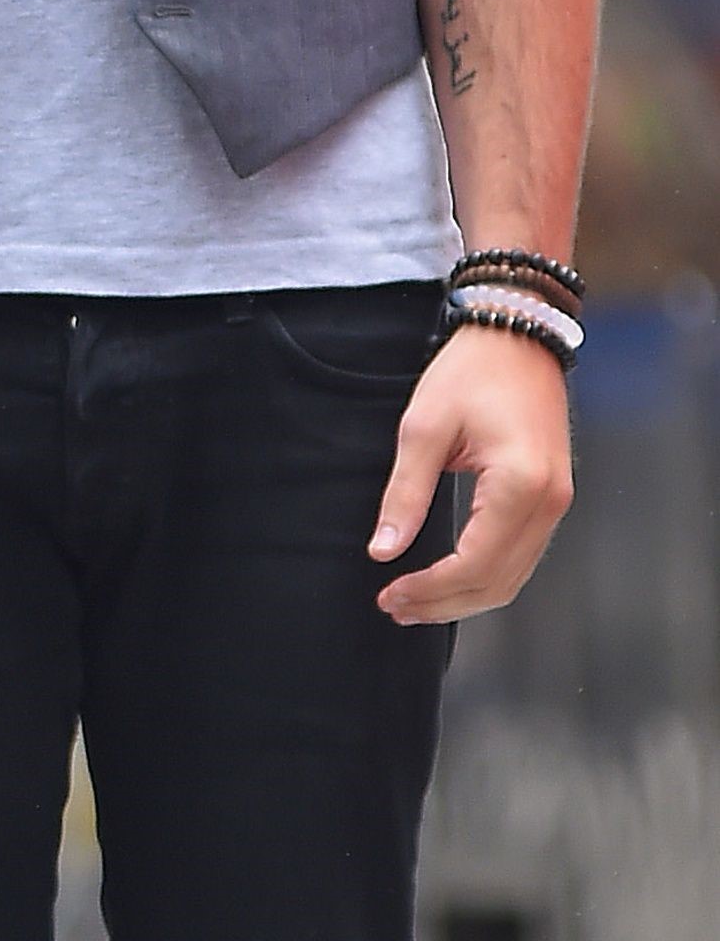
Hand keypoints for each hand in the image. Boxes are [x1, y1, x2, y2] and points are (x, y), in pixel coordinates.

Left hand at [370, 322, 572, 622]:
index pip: (474, 566)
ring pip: (513, 576)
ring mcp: (557, 502)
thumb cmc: (470, 371)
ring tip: (412, 601)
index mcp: (520, 484)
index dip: (429, 590)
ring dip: (464, 597)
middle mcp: (549, 502)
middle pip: (498, 582)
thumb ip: (405, 494)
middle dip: (444, 603)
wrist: (517, 333)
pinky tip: (447, 578)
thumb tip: (382, 552)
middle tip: (393, 608)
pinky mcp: (552, 497)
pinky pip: (521, 556)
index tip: (388, 595)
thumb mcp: (423, 428)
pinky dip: (484, 576)